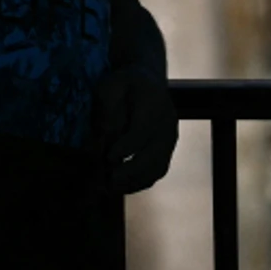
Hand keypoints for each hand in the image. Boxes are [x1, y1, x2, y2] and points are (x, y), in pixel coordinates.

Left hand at [93, 65, 176, 194]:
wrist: (147, 81)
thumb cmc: (123, 85)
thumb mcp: (109, 88)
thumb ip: (105, 114)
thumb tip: (100, 144)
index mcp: (153, 101)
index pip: (143, 129)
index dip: (127, 147)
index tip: (108, 157)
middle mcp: (167, 122)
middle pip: (154, 153)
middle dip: (130, 171)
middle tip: (109, 180)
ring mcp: (171, 138)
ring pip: (157, 167)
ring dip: (134, 181)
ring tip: (111, 188)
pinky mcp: (168, 150)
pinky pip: (157, 171)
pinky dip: (140, 182)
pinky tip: (121, 187)